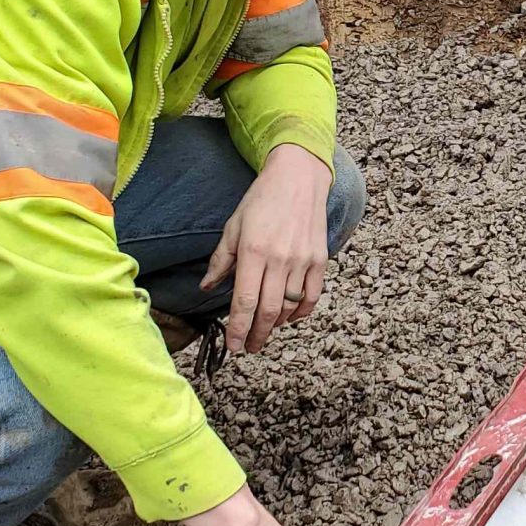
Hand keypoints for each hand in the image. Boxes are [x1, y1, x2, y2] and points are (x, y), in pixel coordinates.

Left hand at [202, 143, 332, 355]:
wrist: (298, 177)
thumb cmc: (262, 200)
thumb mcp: (233, 227)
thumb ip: (220, 260)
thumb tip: (206, 288)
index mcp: (253, 251)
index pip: (244, 301)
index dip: (237, 328)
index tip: (233, 345)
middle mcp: (279, 259)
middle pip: (268, 311)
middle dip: (256, 335)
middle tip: (248, 347)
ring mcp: (302, 260)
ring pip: (290, 307)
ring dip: (276, 325)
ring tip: (264, 331)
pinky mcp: (320, 259)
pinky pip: (312, 296)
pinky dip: (300, 312)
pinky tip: (289, 318)